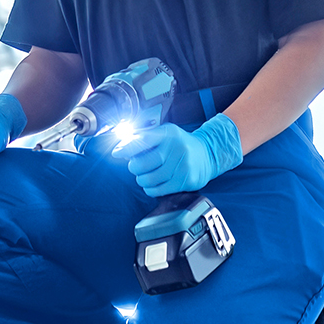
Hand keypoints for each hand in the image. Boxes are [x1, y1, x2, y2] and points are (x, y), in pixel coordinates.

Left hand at [116, 113, 242, 198]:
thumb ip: (144, 137)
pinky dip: (151, 189)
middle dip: (134, 167)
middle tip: (136, 166)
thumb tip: (121, 146)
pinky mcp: (186, 181)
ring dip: (142, 179)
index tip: (117, 152)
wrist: (207, 154)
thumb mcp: (165, 133)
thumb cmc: (180, 144)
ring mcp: (183, 165)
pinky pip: (159, 190)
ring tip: (145, 175)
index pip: (143, 140)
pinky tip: (153, 183)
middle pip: (143, 163)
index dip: (127, 147)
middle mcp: (176, 148)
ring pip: (149, 179)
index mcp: (168, 133)